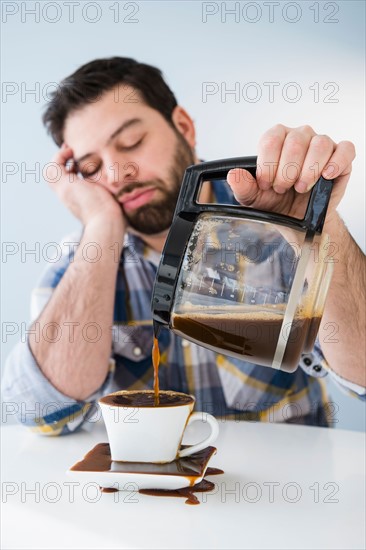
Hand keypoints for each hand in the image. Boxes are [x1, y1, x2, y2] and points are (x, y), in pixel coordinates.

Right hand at [43, 143, 124, 227]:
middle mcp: (68, 196)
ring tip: (71, 149)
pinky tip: (72, 151)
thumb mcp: (113, 201)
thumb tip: (133, 193)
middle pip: (55, 176)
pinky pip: (54, 165)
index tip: (82, 161)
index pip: (68, 181)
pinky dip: (60, 155)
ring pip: (51, 171)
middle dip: (62, 161)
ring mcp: (64, 191)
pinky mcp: (65, 185)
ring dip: (59, 157)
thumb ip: (116, 194)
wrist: (107, 223)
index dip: (72, 169)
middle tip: (72, 150)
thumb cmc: (115, 218)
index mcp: (78, 199)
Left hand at [226, 124, 355, 225]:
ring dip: (308, 170)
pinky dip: (336, 162)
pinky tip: (326, 176)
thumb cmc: (275, 201)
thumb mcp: (253, 197)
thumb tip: (234, 175)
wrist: (296, 218)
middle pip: (295, 141)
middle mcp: (299, 136)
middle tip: (283, 189)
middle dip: (287, 171)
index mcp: (276, 140)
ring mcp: (321, 144)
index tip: (266, 183)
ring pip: (319, 144)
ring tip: (302, 187)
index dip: (268, 164)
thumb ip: (242, 186)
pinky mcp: (341, 156)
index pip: (272, 139)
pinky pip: (345, 149)